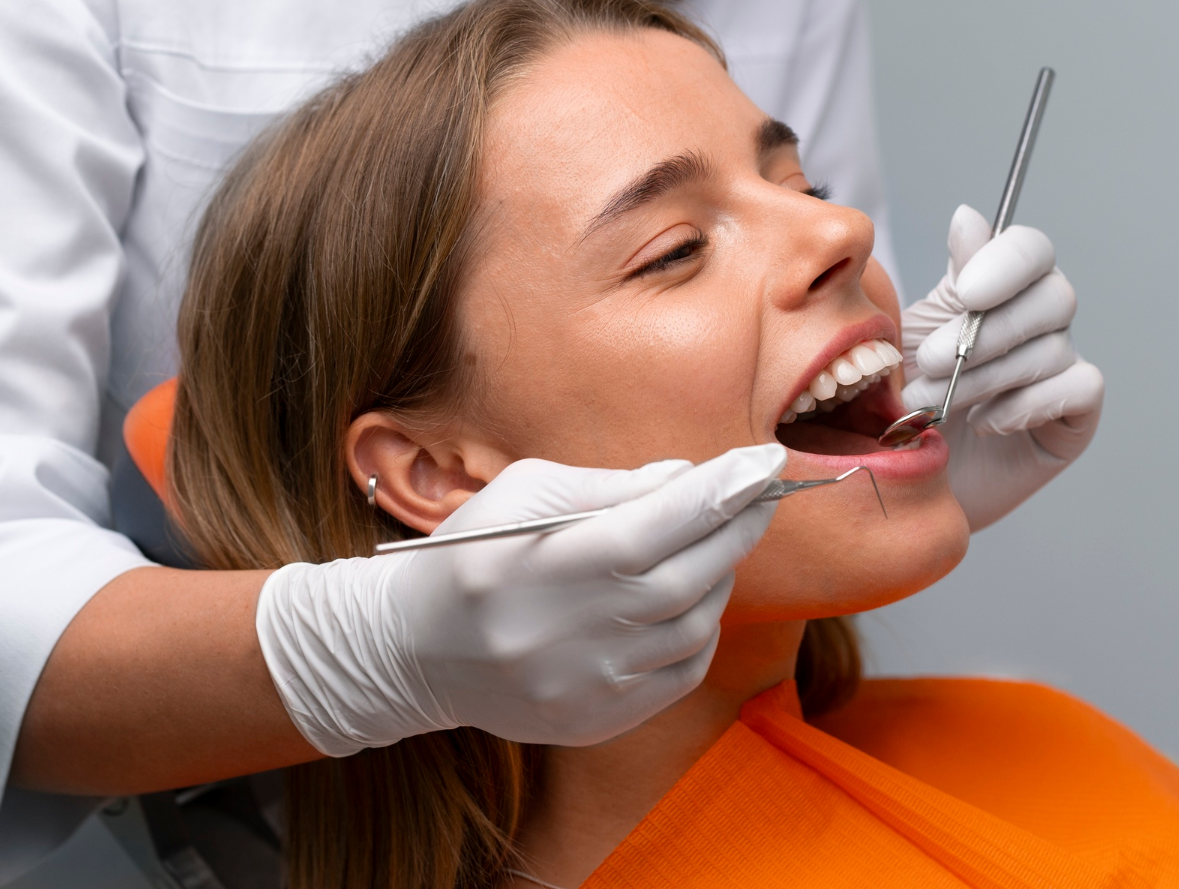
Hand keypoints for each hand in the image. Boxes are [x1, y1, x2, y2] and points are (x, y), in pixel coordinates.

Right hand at [255, 444, 785, 754]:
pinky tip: (690, 599)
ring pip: (695, 625)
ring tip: (710, 544)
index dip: (722, 489)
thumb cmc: (471, 554)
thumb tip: (685, 478)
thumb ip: (610, 487)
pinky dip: (701, 629)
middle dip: (736, 528)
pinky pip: (682, 672)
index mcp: (553, 563)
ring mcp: (591, 682)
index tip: (764, 462)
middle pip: (691, 575)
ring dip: (718, 577)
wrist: (414, 649)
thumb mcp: (523, 493)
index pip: (663, 521)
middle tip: (758, 495)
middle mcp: (576, 630)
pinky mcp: (599, 718)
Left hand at [901, 205, 1103, 530]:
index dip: (1007, 264)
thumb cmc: (904, 397)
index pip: (1031, 250)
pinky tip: (985, 422)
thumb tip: (969, 216)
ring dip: (985, 375)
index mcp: (1002, 288)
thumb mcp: (912, 332)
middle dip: (985, 333)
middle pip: (1053, 297)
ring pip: (1051, 348)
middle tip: (928, 363)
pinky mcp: (1074, 416)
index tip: (967, 292)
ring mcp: (1062, 367)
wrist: (900, 474)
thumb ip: (950, 279)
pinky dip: (1027, 404)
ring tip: (932, 402)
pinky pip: (1077, 389)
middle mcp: (1040, 321)